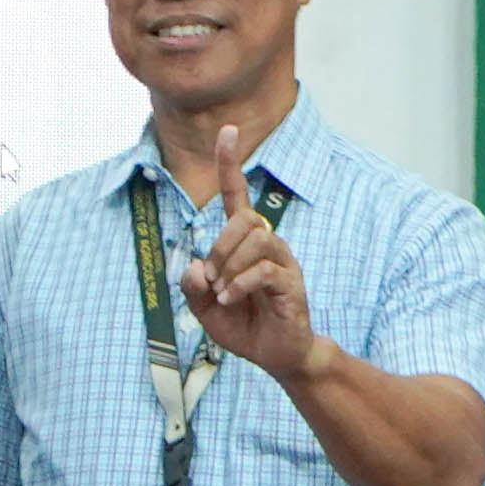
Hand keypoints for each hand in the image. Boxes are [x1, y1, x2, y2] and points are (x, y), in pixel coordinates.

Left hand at [177, 126, 318, 378]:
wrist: (276, 355)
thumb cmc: (243, 325)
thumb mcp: (204, 308)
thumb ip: (192, 287)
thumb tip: (193, 267)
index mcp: (243, 243)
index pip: (238, 195)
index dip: (230, 163)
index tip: (227, 130)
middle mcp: (267, 244)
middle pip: (245, 218)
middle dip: (219, 245)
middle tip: (210, 277)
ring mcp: (283, 262)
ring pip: (257, 239)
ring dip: (230, 265)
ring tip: (222, 293)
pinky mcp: (292, 283)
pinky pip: (264, 269)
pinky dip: (240, 284)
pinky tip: (231, 300)